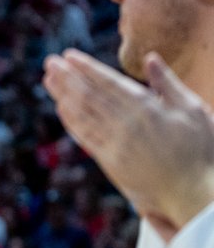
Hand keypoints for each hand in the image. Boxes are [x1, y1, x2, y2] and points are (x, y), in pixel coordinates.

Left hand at [43, 49, 213, 239]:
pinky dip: (72, 121)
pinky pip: (86, 137)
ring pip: (83, 115)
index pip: (109, 82)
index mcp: (147, 108)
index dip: (86, 68)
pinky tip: (61, 108)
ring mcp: (116, 145)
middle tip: (50, 62)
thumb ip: (168, 83)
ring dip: (63, 95)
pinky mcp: (110, 162)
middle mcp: (126, 125)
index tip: (69, 55)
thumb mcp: (192, 109)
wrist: (193, 192)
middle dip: (68, 77)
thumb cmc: (199, 149)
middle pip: (90, 96)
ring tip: (48, 80)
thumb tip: (150, 57)